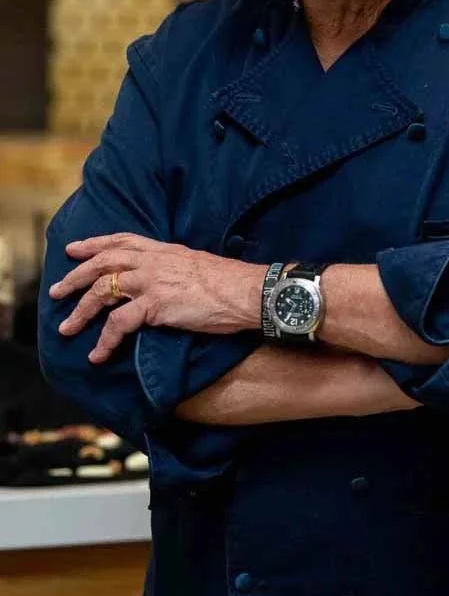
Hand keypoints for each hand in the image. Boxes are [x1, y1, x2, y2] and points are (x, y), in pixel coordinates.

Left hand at [48, 234, 264, 363]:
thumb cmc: (230, 282)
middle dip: (75, 276)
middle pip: (103, 263)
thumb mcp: (197, 265)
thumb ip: (176, 268)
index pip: (122, 240)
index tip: (74, 248)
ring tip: (66, 327)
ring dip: (80, 311)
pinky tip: (98, 354)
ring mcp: (151, 282)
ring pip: (102, 291)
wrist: (246, 291)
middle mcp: (153, 261)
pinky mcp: (155, 305)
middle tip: (56, 290)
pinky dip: (104, 341)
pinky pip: (119, 324)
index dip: (94, 243)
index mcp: (163, 250)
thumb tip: (169, 280)